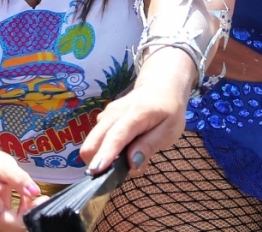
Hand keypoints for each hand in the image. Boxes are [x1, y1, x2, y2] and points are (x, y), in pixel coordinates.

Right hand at [0, 149, 38, 231]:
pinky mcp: (7, 211)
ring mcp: (0, 212)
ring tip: (41, 199)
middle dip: (27, 216)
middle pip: (9, 223)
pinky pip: (19, 216)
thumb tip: (35, 192)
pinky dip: (28, 209)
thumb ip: (19, 178)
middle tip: (42, 201)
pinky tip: (33, 197)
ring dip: (30, 213)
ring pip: (16, 222)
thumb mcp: (5, 167)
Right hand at [80, 49, 192, 177]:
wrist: (160, 87)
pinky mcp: (102, 119)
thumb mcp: (169, 131)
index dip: (105, 155)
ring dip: (104, 158)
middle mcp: (114, 113)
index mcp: (135, 114)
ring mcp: (106, 115)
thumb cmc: (168, 111)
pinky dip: (106, 151)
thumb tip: (131, 163)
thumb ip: (149, 146)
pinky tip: (124, 151)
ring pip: (93, 142)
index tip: (96, 171)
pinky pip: (97, 139)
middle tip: (121, 173)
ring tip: (129, 160)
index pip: (116, 136)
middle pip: (94, 140)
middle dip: (98, 161)